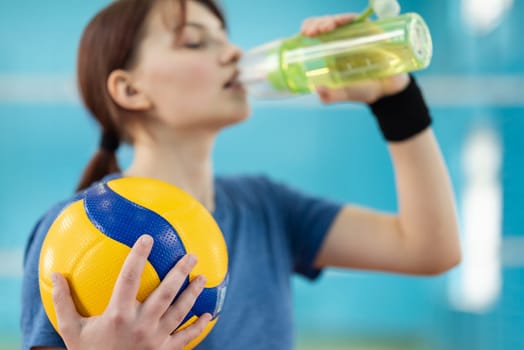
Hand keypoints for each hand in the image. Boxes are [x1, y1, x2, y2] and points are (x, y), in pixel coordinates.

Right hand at [51, 235, 210, 349]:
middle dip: (180, 272)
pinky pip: (186, 339)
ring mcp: (155, 340)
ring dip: (193, 294)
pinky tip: (208, 315)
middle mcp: (141, 325)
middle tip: (191, 255)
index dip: (138, 256)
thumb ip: (64, 303)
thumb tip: (54, 275)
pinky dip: (198, 327)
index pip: (129, 278)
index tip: (148, 237)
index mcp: (118, 315)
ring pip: (180, 312)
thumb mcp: (71, 331)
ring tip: (202, 278)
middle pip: (165, 293)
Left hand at [300, 13, 409, 103]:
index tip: (304, 34)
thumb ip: (330, 96)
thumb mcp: (344, 94)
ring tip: (323, 29)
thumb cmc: (364, 89)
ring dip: (328, 21)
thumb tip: (317, 89)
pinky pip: (356, 20)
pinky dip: (345, 19)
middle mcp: (342, 40)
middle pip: (325, 24)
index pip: (316, 34)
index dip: (309, 30)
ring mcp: (355, 34)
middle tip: (311, 33)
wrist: (388, 90)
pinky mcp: (368, 31)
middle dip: (315, 24)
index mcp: (331, 51)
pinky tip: (338, 24)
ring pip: (338, 20)